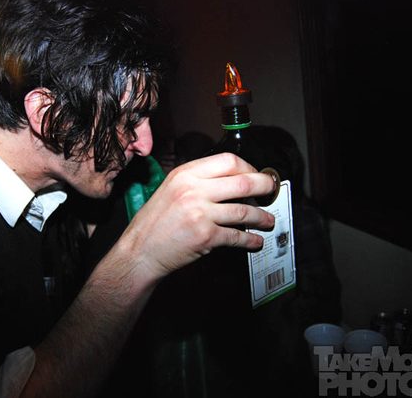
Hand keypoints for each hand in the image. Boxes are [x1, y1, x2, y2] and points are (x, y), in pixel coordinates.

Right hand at [120, 152, 275, 279]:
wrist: (140, 250)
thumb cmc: (153, 223)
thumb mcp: (170, 189)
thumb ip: (196, 181)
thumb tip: (229, 180)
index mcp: (185, 174)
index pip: (228, 161)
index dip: (248, 167)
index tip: (255, 175)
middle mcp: (193, 190)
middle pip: (243, 182)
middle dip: (264, 186)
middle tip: (271, 191)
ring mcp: (200, 213)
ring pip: (244, 211)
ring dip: (262, 217)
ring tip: (268, 220)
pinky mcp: (206, 236)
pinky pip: (237, 236)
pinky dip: (251, 240)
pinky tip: (255, 240)